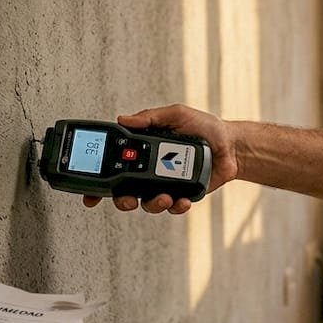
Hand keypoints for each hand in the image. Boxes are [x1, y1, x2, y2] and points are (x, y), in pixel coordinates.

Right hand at [81, 104, 236, 214]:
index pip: (114, 166)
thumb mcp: (176, 115)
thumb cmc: (205, 127)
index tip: (89, 195)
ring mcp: (166, 185)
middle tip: (127, 199)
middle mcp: (150, 171)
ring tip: (164, 197)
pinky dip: (176, 206)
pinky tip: (181, 200)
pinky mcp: (184, 195)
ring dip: (152, 204)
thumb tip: (124, 119)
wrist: (233, 145)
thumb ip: (150, 117)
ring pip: (148, 204)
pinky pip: (174, 207)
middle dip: (121, 200)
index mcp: (143, 151)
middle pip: (124, 192)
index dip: (98, 183)